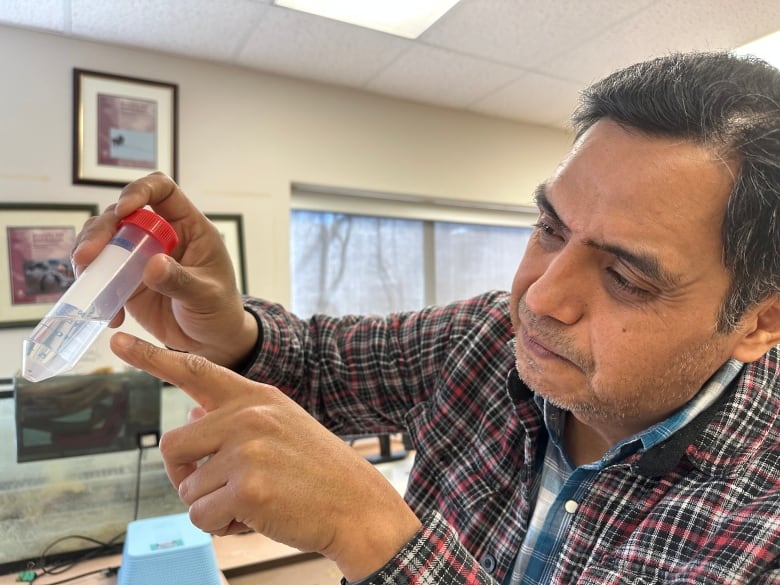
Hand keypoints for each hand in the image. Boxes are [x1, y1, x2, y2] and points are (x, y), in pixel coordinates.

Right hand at [72, 173, 256, 367]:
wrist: (208, 340)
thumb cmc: (218, 310)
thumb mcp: (206, 296)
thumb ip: (181, 281)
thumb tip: (153, 265)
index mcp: (189, 227)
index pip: (163, 191)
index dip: (140, 191)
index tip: (123, 210)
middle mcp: (161, 235)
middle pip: (121, 214)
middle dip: (100, 230)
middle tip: (87, 257)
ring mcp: (140, 256)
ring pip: (104, 239)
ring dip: (88, 255)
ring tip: (86, 279)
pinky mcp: (125, 279)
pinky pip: (100, 272)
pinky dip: (94, 287)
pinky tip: (109, 314)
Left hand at [110, 333, 421, 581]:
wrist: (357, 505)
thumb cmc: (318, 470)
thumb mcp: (283, 426)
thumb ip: (236, 419)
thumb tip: (190, 421)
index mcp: (257, 397)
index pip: (196, 371)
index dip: (153, 357)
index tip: (119, 344)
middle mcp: (248, 416)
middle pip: (172, 445)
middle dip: (184, 475)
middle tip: (212, 488)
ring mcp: (247, 450)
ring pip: (187, 488)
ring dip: (210, 505)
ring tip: (250, 503)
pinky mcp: (246, 488)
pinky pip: (201, 516)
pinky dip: (219, 526)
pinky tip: (252, 519)